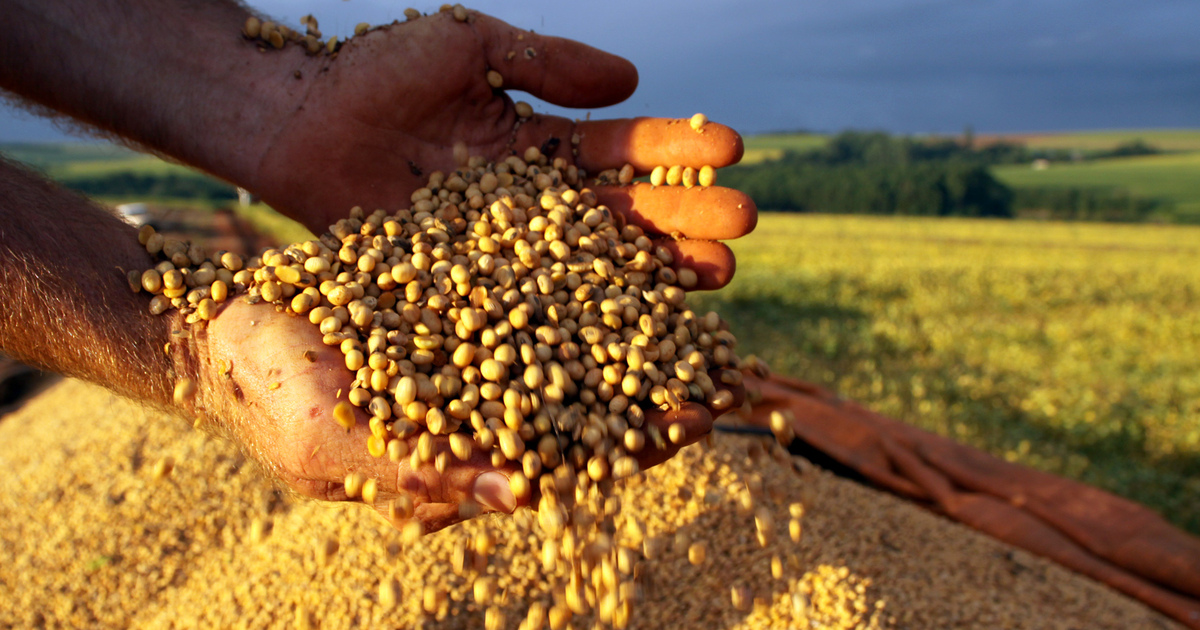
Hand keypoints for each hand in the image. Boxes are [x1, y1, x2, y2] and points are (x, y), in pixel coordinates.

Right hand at [196, 298, 735, 533]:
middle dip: (656, 385)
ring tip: (696, 285)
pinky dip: (581, 267)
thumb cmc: (267, 395)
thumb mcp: (334, 445)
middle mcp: (487, 408)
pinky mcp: (468, 292)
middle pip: (591, 404)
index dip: (633, 446)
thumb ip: (426, 473)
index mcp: (468, 461)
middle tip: (722, 360)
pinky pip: (537, 282)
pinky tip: (625, 237)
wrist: (225, 322)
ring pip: (575, 338)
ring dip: (634, 319)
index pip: (569, 465)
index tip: (692, 420)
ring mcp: (481, 348)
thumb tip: (530, 497)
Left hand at [254, 9, 754, 290]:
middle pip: (622, 213)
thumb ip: (546, 61)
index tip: (731, 148)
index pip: (620, 148)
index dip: (675, 148)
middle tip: (745, 225)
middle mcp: (530, 202)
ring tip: (717, 277)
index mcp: (537, 141)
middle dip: (685, 217)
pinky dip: (581, 318)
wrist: (295, 122)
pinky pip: (533, 303)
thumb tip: (634, 79)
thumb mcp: (469, 48)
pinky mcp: (467, 288)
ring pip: (592, 265)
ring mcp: (502, 250)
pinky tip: (629, 328)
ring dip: (655, 270)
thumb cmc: (375, 72)